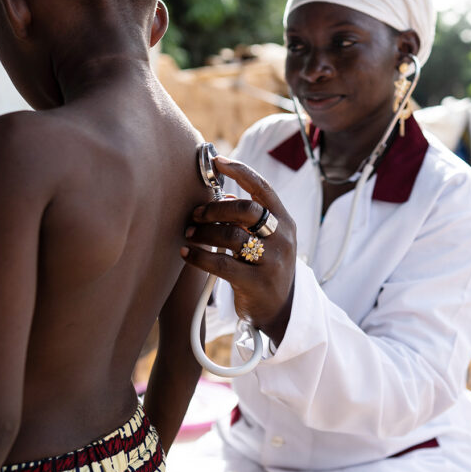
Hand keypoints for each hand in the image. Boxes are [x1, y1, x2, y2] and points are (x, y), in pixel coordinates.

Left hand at [180, 156, 296, 343]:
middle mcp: (282, 238)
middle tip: (195, 214)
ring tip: (189, 234)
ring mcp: (272, 261)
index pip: (263, 188)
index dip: (240, 171)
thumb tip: (222, 197)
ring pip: (231, 236)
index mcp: (285, 221)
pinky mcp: (257, 283)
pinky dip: (199, 256)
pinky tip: (186, 253)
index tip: (217, 161)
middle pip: (245, 210)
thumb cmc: (265, 267)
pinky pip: (222, 264)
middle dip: (214, 209)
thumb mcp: (266, 239)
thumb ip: (247, 218)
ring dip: (204, 232)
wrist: (280, 310)